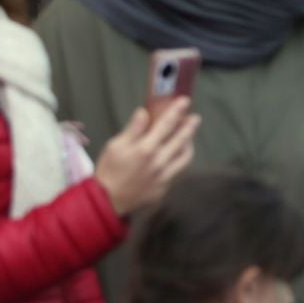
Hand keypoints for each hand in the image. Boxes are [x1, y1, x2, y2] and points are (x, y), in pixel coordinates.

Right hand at [95, 100, 199, 214]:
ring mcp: (164, 176)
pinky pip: (178, 171)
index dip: (177, 111)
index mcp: (146, 148)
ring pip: (185, 157)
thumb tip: (144, 112)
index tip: (185, 101)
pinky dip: (180, 161)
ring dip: (189, 145)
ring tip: (189, 138)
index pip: (166, 125)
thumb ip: (133, 129)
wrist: (108, 201)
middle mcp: (159, 162)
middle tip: (195, 118)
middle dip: (190, 127)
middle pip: (181, 140)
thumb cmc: (109, 170)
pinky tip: (177, 156)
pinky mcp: (165, 187)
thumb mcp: (115, 146)